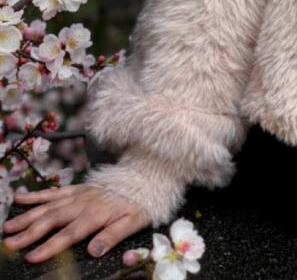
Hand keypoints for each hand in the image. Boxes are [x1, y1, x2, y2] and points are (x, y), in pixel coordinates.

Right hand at [2, 183, 149, 263]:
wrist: (145, 178)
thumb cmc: (139, 203)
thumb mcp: (134, 222)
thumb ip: (113, 236)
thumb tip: (93, 251)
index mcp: (97, 214)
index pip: (70, 234)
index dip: (51, 246)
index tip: (32, 257)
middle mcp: (84, 203)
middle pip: (53, 219)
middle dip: (30, 232)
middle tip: (10, 244)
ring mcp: (80, 194)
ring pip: (49, 205)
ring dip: (28, 216)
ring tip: (8, 227)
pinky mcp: (79, 187)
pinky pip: (55, 191)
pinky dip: (37, 195)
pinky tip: (20, 198)